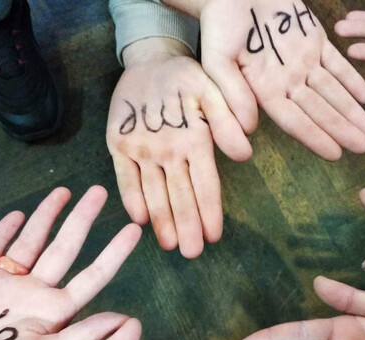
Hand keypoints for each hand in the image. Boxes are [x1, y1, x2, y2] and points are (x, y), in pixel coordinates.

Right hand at [0, 187, 140, 339]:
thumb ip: (82, 337)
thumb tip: (125, 319)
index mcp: (53, 313)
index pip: (93, 276)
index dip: (115, 253)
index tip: (134, 230)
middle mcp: (32, 295)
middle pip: (64, 248)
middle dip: (82, 219)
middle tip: (100, 192)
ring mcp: (2, 286)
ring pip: (29, 242)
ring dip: (45, 217)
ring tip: (64, 192)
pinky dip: (2, 232)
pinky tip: (17, 214)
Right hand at [107, 37, 251, 257]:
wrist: (148, 60)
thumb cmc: (187, 79)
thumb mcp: (215, 89)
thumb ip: (230, 120)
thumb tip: (245, 154)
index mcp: (194, 137)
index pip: (205, 184)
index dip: (210, 212)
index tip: (214, 237)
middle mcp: (168, 147)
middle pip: (180, 195)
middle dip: (188, 226)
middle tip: (193, 253)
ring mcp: (141, 148)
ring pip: (154, 192)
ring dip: (162, 221)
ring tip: (171, 246)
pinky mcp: (119, 145)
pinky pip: (125, 178)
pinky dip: (132, 200)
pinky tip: (139, 222)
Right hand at [173, 0, 364, 159]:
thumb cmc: (219, 24)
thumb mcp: (216, 61)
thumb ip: (234, 94)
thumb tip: (249, 129)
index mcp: (264, 90)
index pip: (294, 121)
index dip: (315, 137)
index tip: (336, 154)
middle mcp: (287, 81)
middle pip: (319, 111)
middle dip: (342, 129)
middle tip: (364, 148)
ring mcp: (302, 61)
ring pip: (332, 91)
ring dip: (351, 111)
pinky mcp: (313, 40)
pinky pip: (337, 64)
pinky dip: (352, 79)